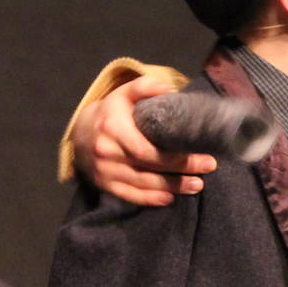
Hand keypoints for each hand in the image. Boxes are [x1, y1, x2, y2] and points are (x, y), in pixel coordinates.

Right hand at [75, 74, 217, 206]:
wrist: (80, 132)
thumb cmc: (110, 112)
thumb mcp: (124, 94)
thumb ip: (144, 87)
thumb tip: (169, 89)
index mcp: (113, 129)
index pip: (147, 150)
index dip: (175, 157)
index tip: (201, 155)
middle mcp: (106, 152)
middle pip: (149, 168)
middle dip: (180, 171)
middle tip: (207, 168)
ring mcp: (103, 171)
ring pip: (142, 185)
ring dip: (171, 188)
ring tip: (196, 185)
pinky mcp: (103, 184)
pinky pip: (128, 196)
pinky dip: (149, 199)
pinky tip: (169, 199)